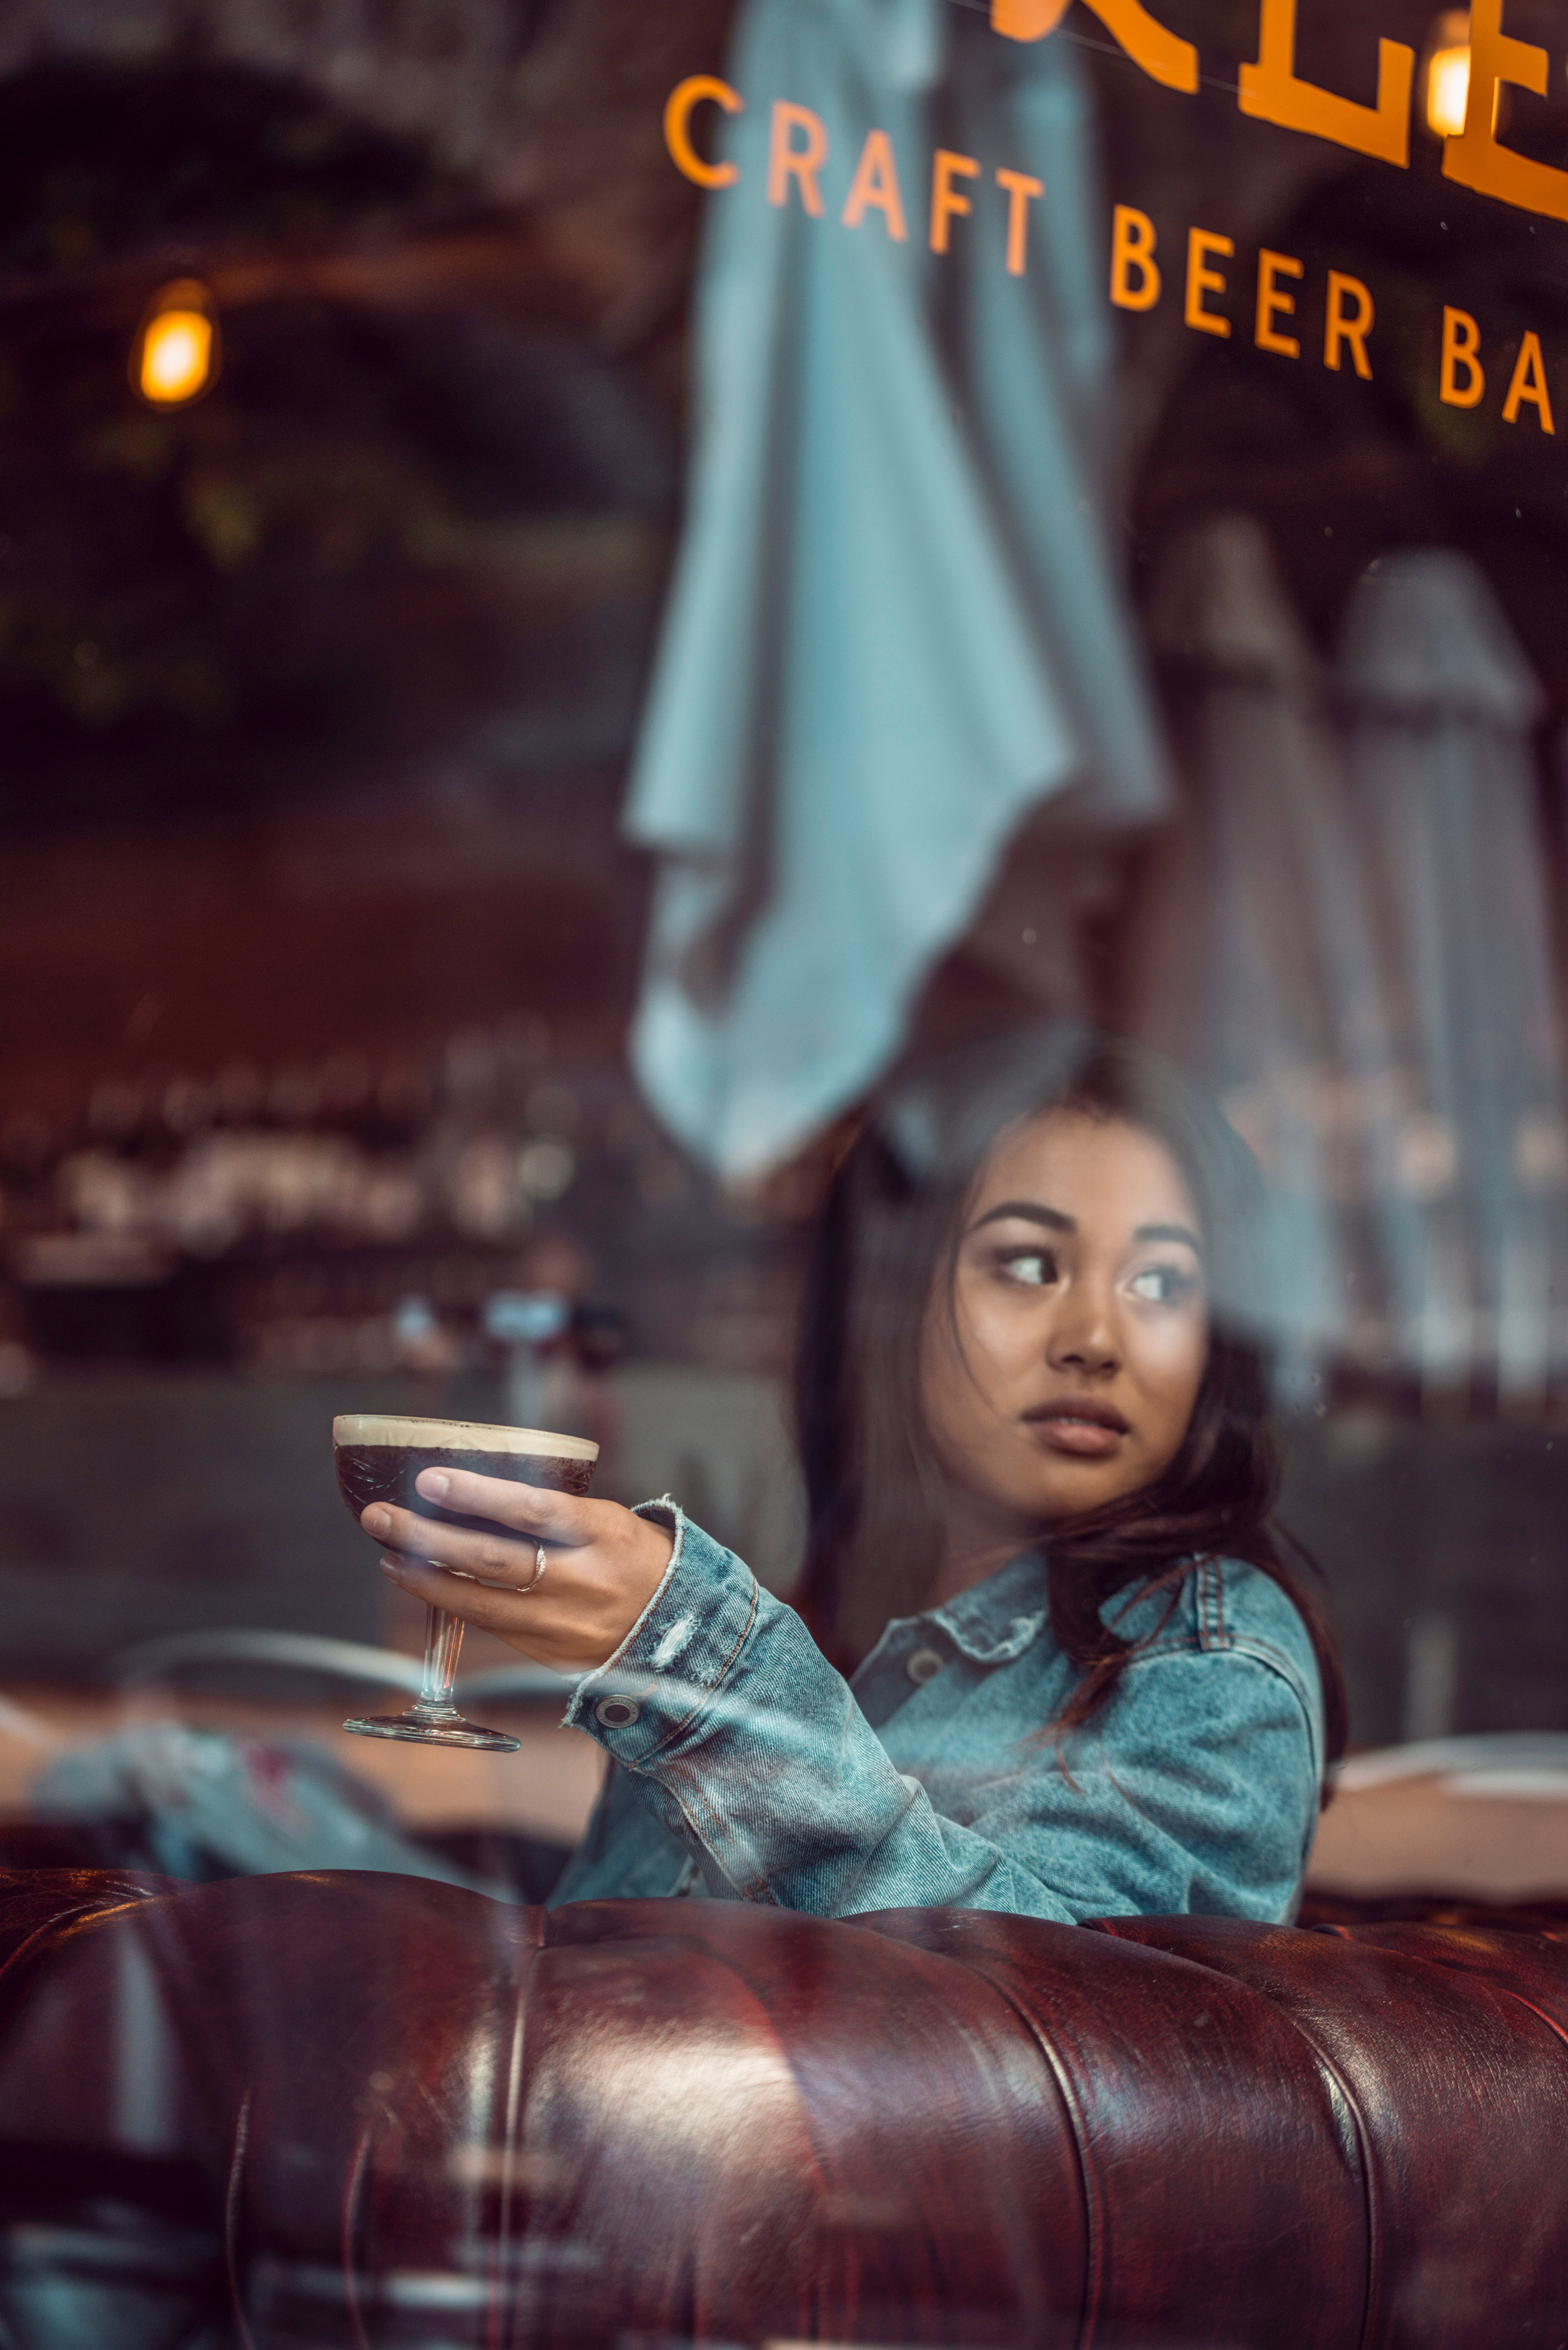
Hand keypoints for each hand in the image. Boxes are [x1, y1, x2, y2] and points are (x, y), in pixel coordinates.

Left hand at [364, 1468, 674, 1670]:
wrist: (678, 1629)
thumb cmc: (635, 1559)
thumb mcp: (608, 1521)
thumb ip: (552, 1515)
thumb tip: (475, 1498)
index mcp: (603, 1536)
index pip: (533, 1511)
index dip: (478, 1496)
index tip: (430, 1481)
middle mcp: (582, 1584)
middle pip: (494, 1560)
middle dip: (429, 1538)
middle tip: (382, 1517)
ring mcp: (564, 1626)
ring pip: (481, 1603)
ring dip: (426, 1578)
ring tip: (389, 1555)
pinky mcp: (550, 1656)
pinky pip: (492, 1626)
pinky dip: (453, 1603)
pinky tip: (424, 1583)